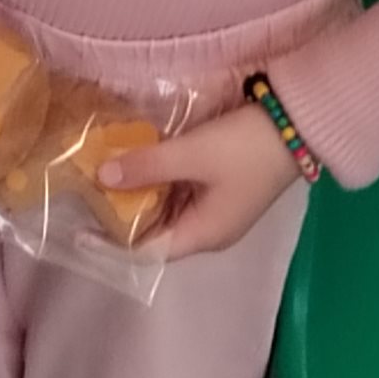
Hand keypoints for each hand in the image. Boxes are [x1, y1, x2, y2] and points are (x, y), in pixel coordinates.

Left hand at [99, 105, 302, 259]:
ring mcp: (216, 210)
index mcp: (203, 235)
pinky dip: (155, 183)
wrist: (300, 124)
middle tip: (85, 196)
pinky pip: (178, 194)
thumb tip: (101, 177)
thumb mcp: (192, 153)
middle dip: (121, 218)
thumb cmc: (246, 147)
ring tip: (102, 179)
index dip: (111, 244)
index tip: (79, 228)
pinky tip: (136, 165)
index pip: (147, 253)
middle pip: (155, 234)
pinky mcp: (221, 189)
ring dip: (137, 198)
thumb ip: (146, 165)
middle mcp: (209, 231)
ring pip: (166, 212)